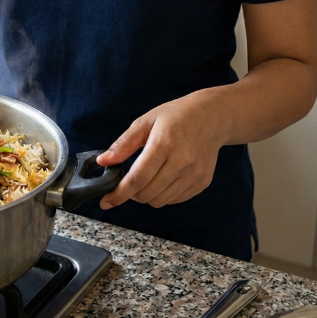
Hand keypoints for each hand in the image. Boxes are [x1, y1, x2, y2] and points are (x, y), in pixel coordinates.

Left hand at [96, 90, 231, 208]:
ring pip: (161, 200)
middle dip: (131, 194)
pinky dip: (163, 195)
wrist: (212, 117)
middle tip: (127, 182)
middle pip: (148, 193)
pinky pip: (176, 200)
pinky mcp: (203, 181)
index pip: (137, 178)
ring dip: (147, 195)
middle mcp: (182, 161)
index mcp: (164, 144)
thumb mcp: (145, 121)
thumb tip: (103, 162)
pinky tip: (162, 179)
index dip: (119, 193)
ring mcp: (194, 174)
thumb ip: (123, 144)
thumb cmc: (176, 116)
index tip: (106, 201)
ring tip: (146, 178)